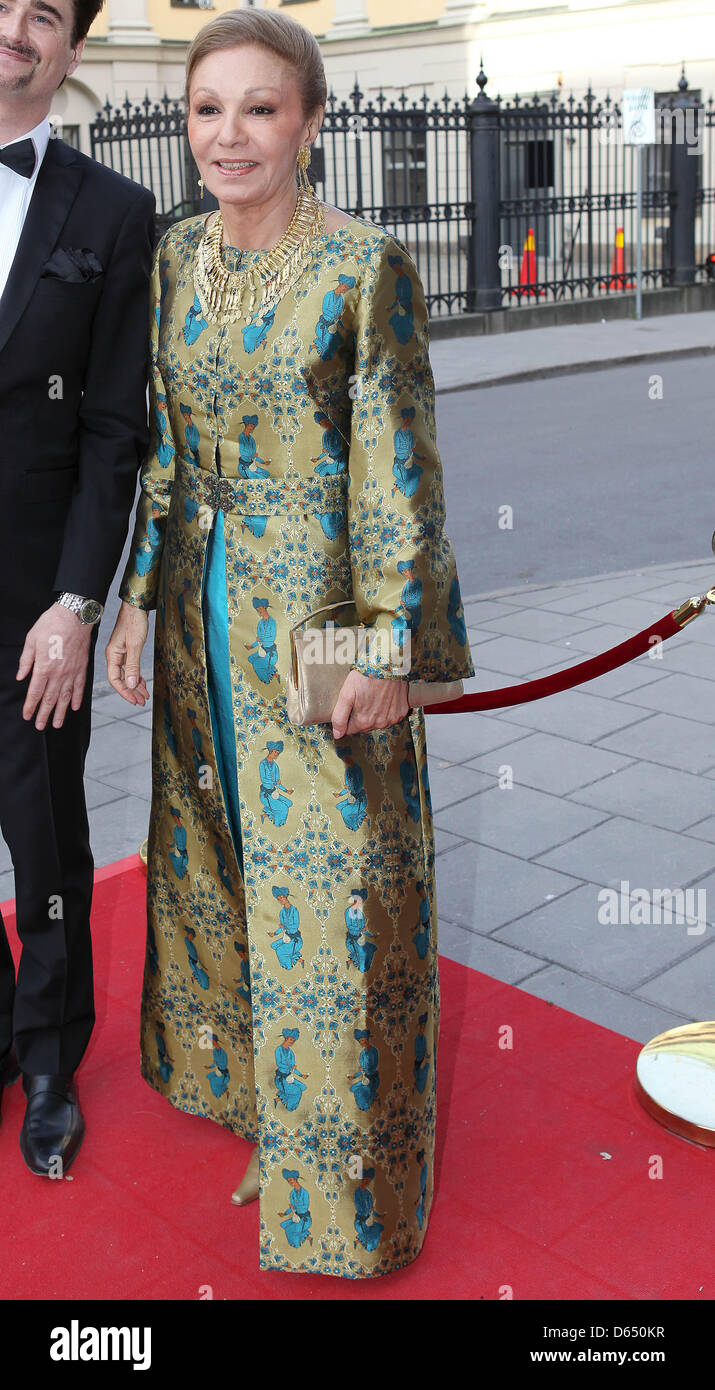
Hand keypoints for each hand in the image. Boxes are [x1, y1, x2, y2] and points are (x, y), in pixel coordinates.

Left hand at [16, 602, 92, 729]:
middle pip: (49, 699)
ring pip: (65, 697)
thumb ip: (25, 661)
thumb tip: (20, 677)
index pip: (35, 693)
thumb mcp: (31, 640)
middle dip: (44, 714)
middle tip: (40, 727)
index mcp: (43, 667)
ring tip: (57, 724)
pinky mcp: (82, 668)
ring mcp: (72, 672)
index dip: (30, 706)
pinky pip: (80, 687)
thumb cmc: (51, 625)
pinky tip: (75, 707)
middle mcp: (58, 674)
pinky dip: (78, 699)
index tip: (27, 716)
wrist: (74, 616)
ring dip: (61, 712)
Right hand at [106, 600, 149, 704]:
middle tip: (142, 701)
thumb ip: (133, 666)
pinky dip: (137, 676)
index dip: (124, 691)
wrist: (136, 606)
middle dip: (132, 691)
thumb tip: (132, 684)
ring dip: (136, 686)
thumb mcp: (135, 645)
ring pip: (127, 674)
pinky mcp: (128, 650)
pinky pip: (131, 668)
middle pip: (122, 679)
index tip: (134, 700)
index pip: (115, 679)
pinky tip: (143, 683)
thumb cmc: (134, 621)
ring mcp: (121, 653)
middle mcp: (115, 656)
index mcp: (112, 655)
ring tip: (144, 696)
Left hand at [332, 671, 408, 739]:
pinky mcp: (401, 712)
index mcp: (364, 721)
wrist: (388, 664)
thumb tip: (337, 734)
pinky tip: (384, 698)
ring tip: (373, 696)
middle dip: (361, 716)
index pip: (350, 729)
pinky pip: (390, 717)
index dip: (348, 718)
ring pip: (377, 723)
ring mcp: (392, 719)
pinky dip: (387, 710)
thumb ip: (340, 716)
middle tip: (362, 698)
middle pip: (364, 726)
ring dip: (374, 714)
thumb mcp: (346, 693)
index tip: (351, 705)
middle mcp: (379, 724)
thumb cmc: (366, 676)